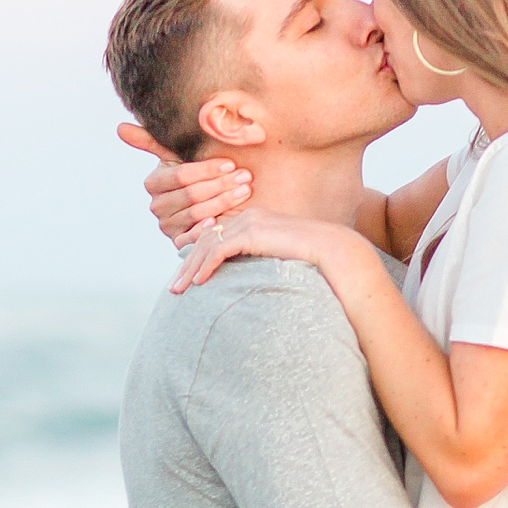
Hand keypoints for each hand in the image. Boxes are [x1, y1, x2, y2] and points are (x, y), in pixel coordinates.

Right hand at [116, 121, 252, 249]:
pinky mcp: (179, 243)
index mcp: (154, 182)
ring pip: (196, 214)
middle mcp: (157, 206)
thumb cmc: (199, 175)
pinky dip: (207, 230)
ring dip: (223, 202)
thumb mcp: (178, 155)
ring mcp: (167, 226)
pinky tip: (223, 221)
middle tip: (245, 177)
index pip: (181, 175)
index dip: (206, 169)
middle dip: (220, 185)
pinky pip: (193, 238)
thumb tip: (119, 128)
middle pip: (191, 195)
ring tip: (244, 191)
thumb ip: (151, 140)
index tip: (230, 164)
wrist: (213, 203)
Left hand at [169, 208, 372, 295]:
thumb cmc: (313, 260)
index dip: (197, 256)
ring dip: (191, 269)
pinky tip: (198, 282)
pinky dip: (207, 266)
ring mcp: (249, 223)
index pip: (216, 235)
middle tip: (175, 287)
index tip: (186, 276)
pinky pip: (220, 250)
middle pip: (206, 240)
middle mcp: (247, 217)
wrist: (331, 250)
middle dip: (187, 265)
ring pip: (207, 245)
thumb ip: (260, 262)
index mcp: (253, 220)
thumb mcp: (279, 259)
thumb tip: (248, 281)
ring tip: (180, 290)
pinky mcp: (252, 233)